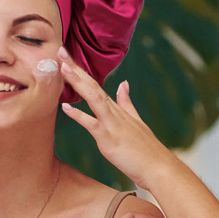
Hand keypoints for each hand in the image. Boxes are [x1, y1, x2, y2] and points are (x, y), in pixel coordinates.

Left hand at [57, 47, 180, 189]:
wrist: (158, 166)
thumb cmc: (146, 149)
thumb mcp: (136, 121)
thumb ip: (127, 102)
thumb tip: (123, 84)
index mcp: (117, 108)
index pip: (95, 85)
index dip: (81, 71)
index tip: (67, 57)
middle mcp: (114, 112)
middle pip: (92, 86)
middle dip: (75, 68)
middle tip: (60, 51)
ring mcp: (112, 124)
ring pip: (92, 98)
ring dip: (77, 82)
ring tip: (62, 68)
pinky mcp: (109, 138)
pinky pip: (91, 124)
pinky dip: (78, 115)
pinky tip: (65, 108)